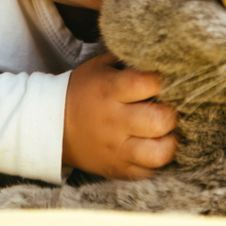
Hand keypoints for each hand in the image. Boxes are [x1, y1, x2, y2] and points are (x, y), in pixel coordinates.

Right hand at [62, 52, 177, 179]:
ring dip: (170, 142)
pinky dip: (157, 161)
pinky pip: (149, 171)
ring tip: (166, 133)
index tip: (164, 81)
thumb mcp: (101, 66)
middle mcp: (114, 121)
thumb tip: (162, 54)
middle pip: (160, 120)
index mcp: (110, 90)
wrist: (53, 126)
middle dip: (172, 113)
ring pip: (159, 153)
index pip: (150, 83)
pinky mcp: (117, 169)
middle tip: (169, 109)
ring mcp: (116, 149)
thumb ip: (130, 59)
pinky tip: (154, 147)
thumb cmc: (84, 91)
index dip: (164, 80)